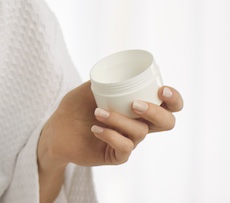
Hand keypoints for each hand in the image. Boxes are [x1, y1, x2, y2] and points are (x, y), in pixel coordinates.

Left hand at [38, 82, 183, 169]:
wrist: (55, 131)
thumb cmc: (74, 108)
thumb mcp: (88, 89)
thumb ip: (103, 81)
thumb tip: (116, 72)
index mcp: (138, 107)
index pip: (168, 105)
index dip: (174, 99)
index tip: (162, 90)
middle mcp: (138, 125)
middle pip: (166, 123)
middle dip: (156, 112)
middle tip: (135, 104)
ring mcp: (129, 141)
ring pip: (140, 132)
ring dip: (119, 120)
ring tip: (97, 112)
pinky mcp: (116, 156)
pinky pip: (124, 148)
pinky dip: (110, 135)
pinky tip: (95, 128)